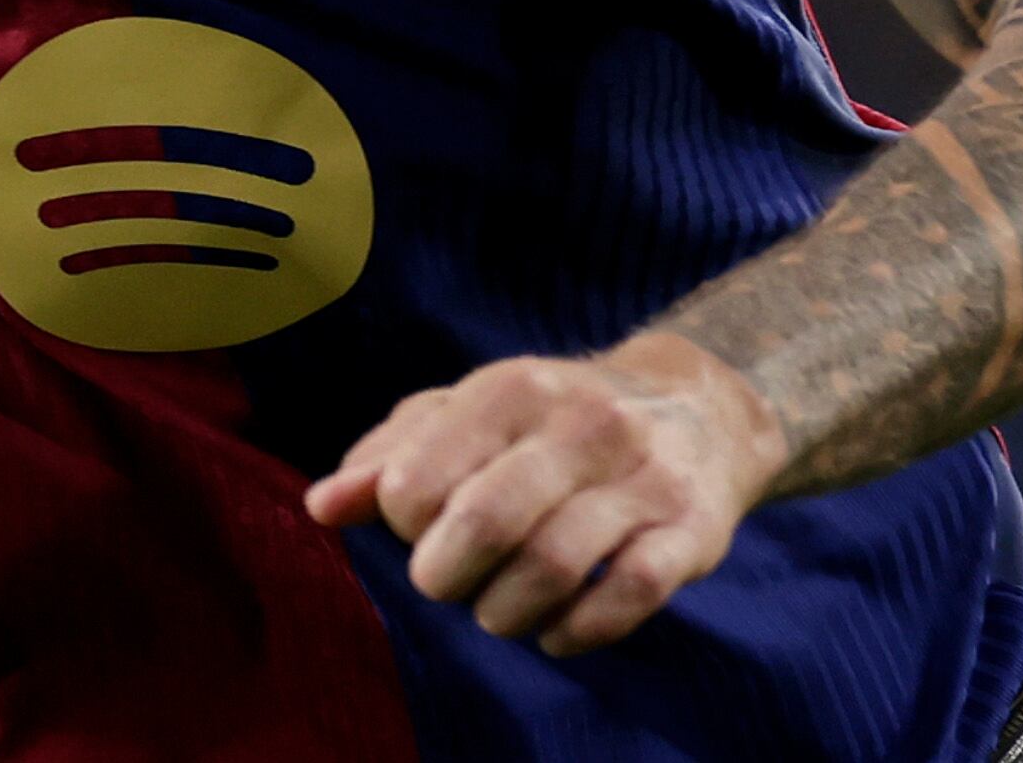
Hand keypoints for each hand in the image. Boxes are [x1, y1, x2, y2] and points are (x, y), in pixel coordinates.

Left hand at [301, 333, 786, 654]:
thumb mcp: (468, 414)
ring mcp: (643, 478)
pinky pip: (630, 594)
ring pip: (554, 564)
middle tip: (442, 583)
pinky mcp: (692, 531)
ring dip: (505, 610)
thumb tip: (322, 507)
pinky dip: (577, 630)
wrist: (700, 408)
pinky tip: (553, 633)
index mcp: (511, 388)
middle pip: (486, 520)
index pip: (420, 477)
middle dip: (444, 575)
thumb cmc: (550, 420)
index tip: (415, 530)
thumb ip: (390, 455)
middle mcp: (581, 424)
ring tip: (494, 610)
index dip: (403, 524)